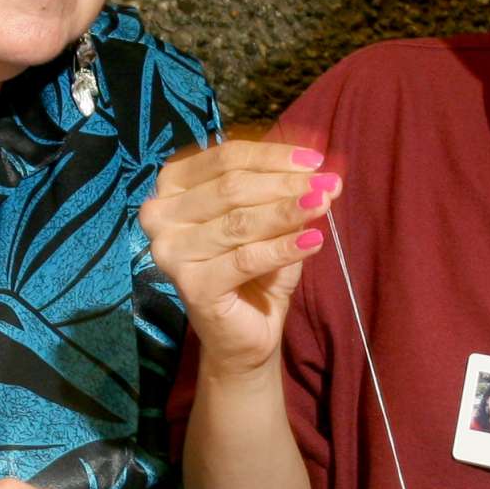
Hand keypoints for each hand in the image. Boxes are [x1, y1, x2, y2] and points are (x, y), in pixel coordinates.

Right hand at [139, 138, 335, 377]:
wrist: (244, 332)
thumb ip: (284, 190)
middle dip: (285, 183)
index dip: (273, 156)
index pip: (225, 158)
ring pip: (239, 222)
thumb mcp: (270, 218)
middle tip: (328, 184)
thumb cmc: (253, 267)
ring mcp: (170, 251)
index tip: (316, 160)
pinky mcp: (191, 285)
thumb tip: (319, 169)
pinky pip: (245, 259)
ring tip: (324, 204)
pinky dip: (283, 248)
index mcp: (173, 186)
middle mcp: (160, 215)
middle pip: (231, 187)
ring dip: (287, 211)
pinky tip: (313, 240)